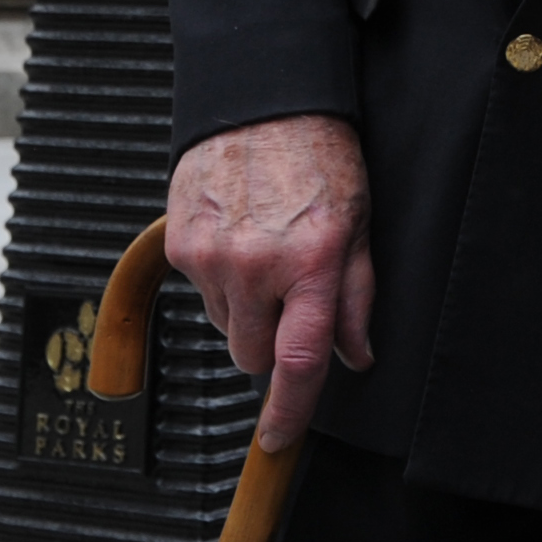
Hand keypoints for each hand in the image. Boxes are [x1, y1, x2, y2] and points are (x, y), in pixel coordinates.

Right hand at [166, 113, 374, 451]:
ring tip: (266, 255)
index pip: (299, 360)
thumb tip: (355, 357)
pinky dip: (220, 281)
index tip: (281, 439)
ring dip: (246, 310)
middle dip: (273, 343)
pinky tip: (239, 239)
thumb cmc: (320, 156)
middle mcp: (258, 265)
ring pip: (227, 327)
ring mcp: (213, 257)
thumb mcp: (358, 223)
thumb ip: (355, 297)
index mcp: (312, 261)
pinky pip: (201, 294)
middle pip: (254, 356)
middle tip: (290, 298)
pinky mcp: (182, 245)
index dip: (291, 412)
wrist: (263, 101)